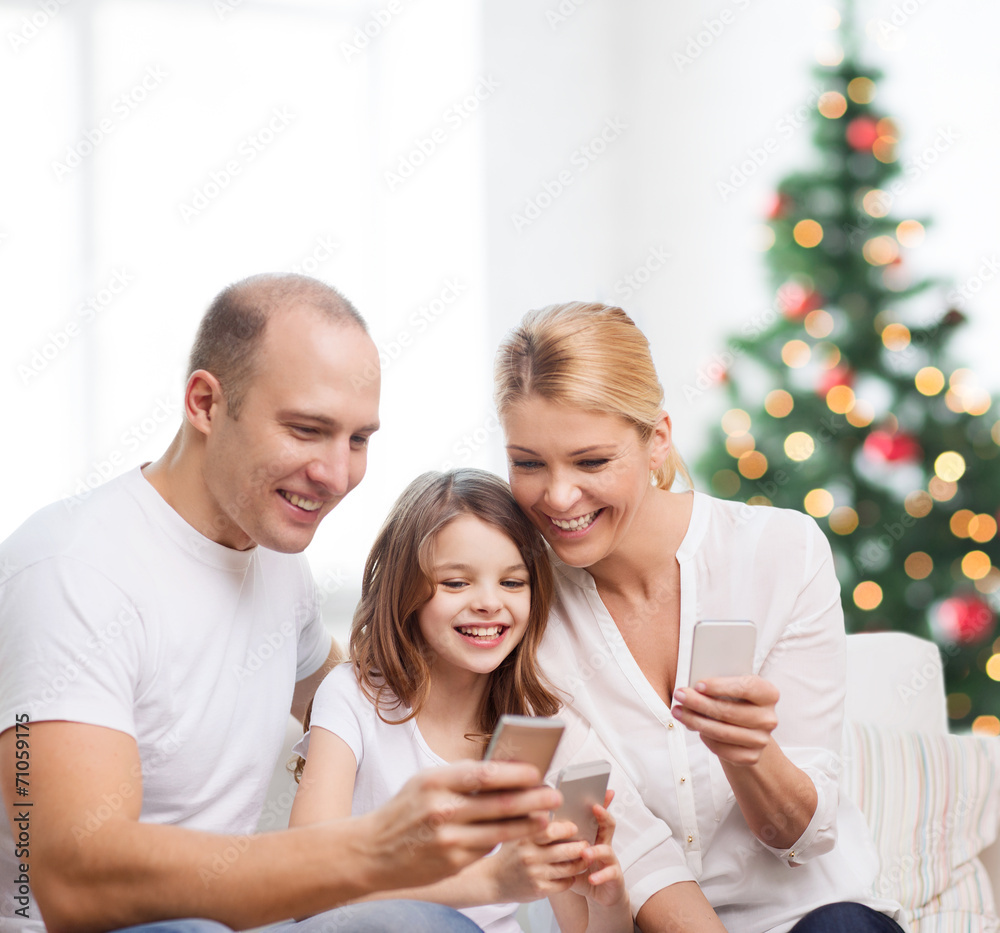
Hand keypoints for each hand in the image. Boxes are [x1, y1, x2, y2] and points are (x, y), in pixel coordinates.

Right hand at [358, 759, 561, 890]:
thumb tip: (501, 768)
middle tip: (554, 795)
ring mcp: (449, 840)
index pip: (485, 774)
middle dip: (533, 799)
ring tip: (546, 817)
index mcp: (436, 782)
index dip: (516, 773)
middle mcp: (443, 810)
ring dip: (528, 824)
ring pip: (501, 831)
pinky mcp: (453, 862)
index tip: (536, 771)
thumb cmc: (404, 811)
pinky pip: (487, 849)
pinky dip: (505, 840)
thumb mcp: (425, 782)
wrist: (372, 852)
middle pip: (500, 804)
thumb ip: (460, 776)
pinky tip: (518, 834)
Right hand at [492, 819, 589, 901]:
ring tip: (584, 857)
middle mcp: (529, 855)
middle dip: (581, 846)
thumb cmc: (509, 852)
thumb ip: (532, 817)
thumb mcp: (515, 831)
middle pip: (565, 850)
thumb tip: (549, 792)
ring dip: (581, 862)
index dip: (567, 828)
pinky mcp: (539, 890)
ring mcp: (535, 874)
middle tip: (586, 843)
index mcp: (524, 837)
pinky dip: (571, 877)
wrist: (492, 880)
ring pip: (569, 868)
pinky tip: (571, 872)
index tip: (574, 827)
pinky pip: (565, 883)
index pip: (551, 830)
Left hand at [569, 790, 627, 908]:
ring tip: (585, 852)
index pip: (596, 814)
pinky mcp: (614, 876)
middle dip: (603, 814)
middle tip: (595, 807)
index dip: (596, 800)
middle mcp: (603, 844)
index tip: (591, 787)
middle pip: (608, 824)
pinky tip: (592, 878)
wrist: (599, 894)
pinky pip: (610, 874)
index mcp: (592, 835)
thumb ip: (559, 840)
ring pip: (607, 849)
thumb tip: (538, 823)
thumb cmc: (581, 870)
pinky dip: (600, 876)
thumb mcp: (569, 854)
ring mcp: (610, 860)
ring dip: (596, 850)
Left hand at [671, 675, 778, 765]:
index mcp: (768, 693)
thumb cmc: (734, 699)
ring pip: (722, 732)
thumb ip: (718, 681)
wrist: (746, 728)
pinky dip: (705, 738)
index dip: (720, 686)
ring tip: (678, 711)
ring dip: (695, 721)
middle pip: (728, 711)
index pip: (745, 687)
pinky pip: (722, 749)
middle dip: (699, 703)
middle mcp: (769, 718)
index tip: (698, 685)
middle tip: (679, 695)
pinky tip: (694, 727)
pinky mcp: (751, 757)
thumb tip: (692, 687)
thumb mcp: (731, 684)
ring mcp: (762, 740)